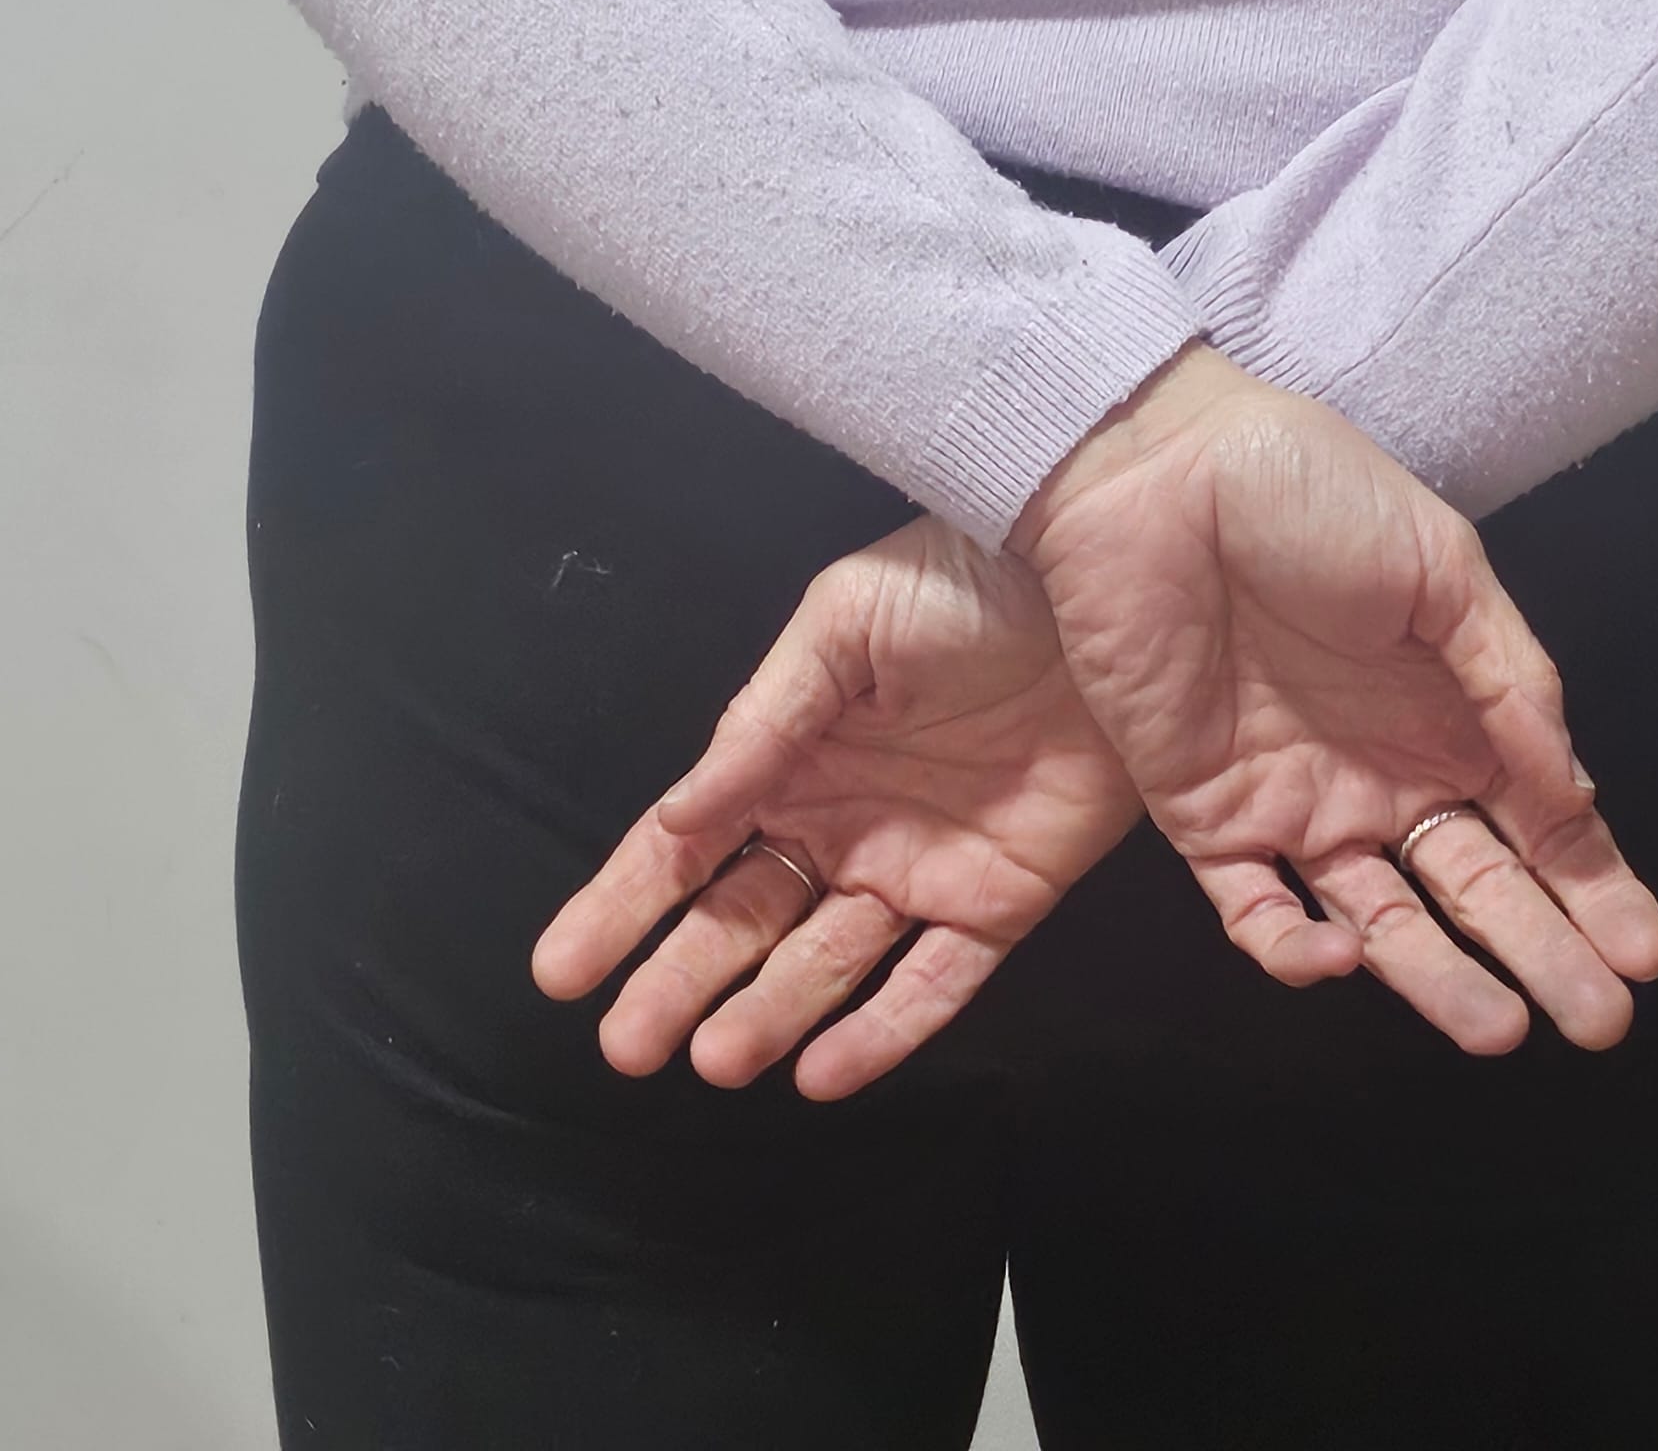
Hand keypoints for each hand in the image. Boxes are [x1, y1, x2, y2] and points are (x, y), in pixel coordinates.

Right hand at [530, 514, 1140, 1100]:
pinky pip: (935, 982)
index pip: (687, 847)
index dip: (622, 907)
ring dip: (768, 1015)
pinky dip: (882, 1033)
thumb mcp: (842, 627)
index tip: (560, 972)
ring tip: (715, 1060)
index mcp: (791, 757)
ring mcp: (918, 868)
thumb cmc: (961, 585)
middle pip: (743, 922)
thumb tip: (675, 819)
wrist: (1098, 583)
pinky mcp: (999, 900)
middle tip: (626, 1047)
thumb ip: (761, 726)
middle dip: (680, 983)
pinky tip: (822, 1073)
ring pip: (825, 966)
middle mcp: (842, 825)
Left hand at [1006, 340, 1657, 1054]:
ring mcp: (1295, 801)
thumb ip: (1511, 682)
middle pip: (1472, 890)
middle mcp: (1382, 773)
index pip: (1537, 826)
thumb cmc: (1307, 493)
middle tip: (1601, 1023)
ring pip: (1379, 921)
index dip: (1592, 888)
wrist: (1160, 473)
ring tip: (1502, 1029)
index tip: (1646, 954)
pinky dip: (1297, 948)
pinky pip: (1253, 909)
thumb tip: (1576, 796)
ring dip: (1440, 979)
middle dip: (1541, 954)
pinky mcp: (1206, 814)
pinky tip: (1348, 958)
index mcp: (1448, 713)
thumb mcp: (1442, 567)